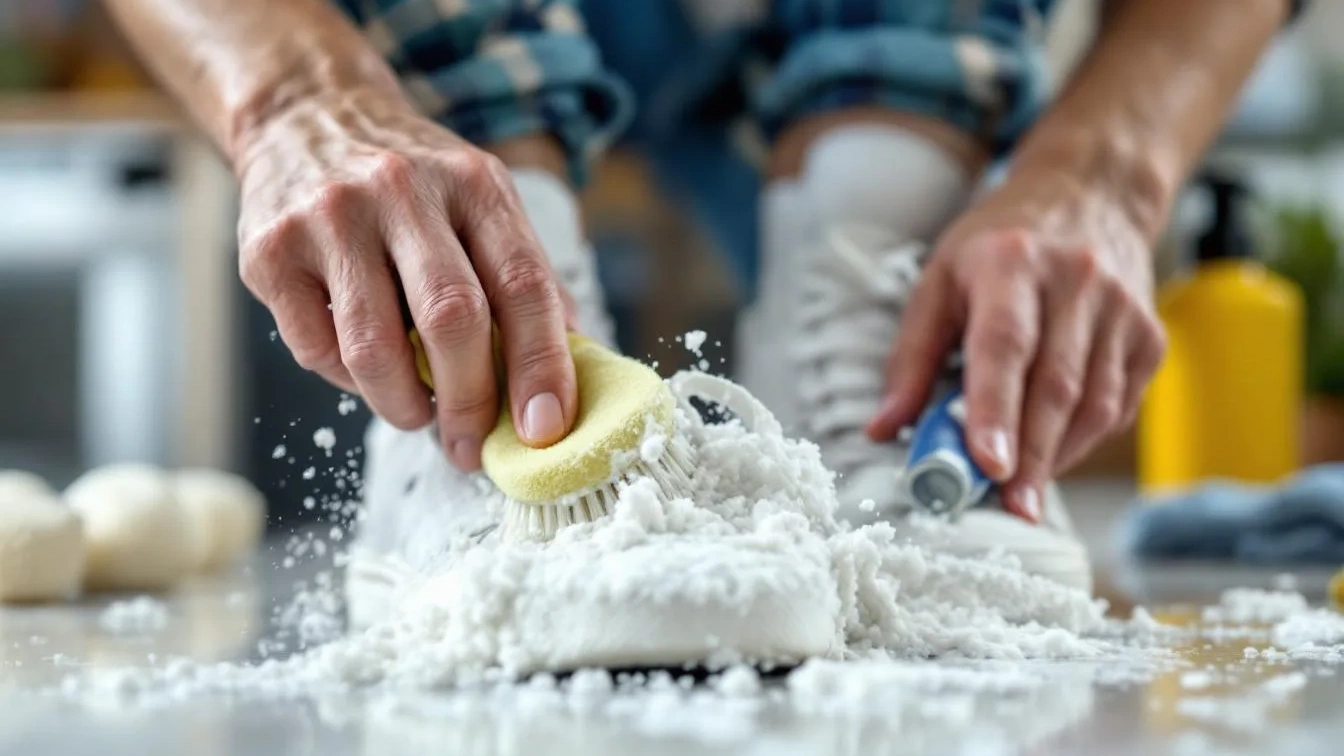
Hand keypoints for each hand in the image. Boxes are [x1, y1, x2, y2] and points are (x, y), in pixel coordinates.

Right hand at [235, 88, 578, 470]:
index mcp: (474, 184)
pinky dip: (350, 382)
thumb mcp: (484, 202)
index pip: (523, 285)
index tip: (545, 429)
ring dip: (405, 404)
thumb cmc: (413, 183)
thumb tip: (569, 372)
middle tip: (474, 446)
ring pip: (374, 347)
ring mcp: (329, 218)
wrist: (307, 115)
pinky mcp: (269, 252)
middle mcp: (402, 191)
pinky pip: (316, 349)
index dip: (541, 366)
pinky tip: (366, 371)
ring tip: (419, 414)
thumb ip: (528, 280)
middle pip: (452, 319)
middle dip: (471, 401)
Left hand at [867, 163, 1166, 521]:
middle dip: (1030, 457)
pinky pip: (1118, 405)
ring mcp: (1123, 309)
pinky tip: (1052, 454)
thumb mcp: (939, 281)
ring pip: (1095, 404)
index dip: (996, 409)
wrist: (1091, 193)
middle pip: (1056, 386)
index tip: (988, 465)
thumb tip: (883, 428)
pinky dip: (1083, 440)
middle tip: (1008, 508)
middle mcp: (1076, 282)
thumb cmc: (999, 246)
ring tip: (1023, 493)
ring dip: (1057, 457)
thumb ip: (910, 357)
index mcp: (1012, 263)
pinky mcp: (1151, 335)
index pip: (1006, 345)